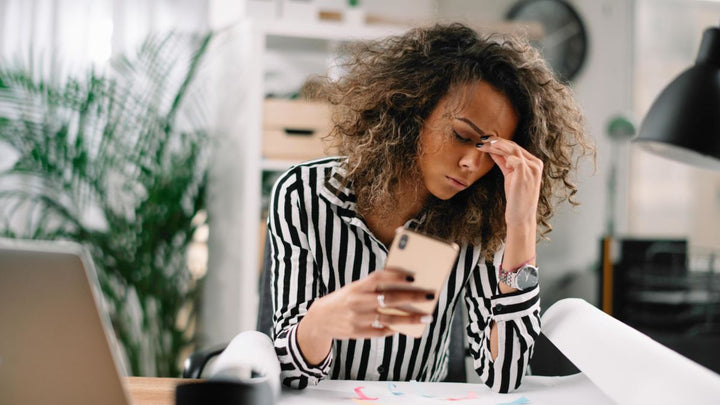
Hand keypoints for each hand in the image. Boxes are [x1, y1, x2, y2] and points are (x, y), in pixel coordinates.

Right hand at [302, 267, 434, 340]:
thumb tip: (401, 287)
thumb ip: (373, 288)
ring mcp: (357, 319)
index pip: (378, 278)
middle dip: (412, 297)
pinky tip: (404, 328)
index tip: (413, 276)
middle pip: (389, 299)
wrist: (319, 319)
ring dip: (410, 318)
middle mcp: (357, 302)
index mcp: (356, 287)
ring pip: (389, 318)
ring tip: (427, 317)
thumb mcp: (353, 289)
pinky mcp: (357, 333)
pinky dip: (393, 329)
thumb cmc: (343, 300)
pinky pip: (380, 331)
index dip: (396, 276)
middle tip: (429, 296)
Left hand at [479, 137, 542, 227]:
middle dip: (496, 142)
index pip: (516, 148)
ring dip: (495, 145)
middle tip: (482, 140)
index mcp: (534, 163)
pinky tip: (493, 156)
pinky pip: (513, 158)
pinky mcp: (524, 173)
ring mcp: (531, 168)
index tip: (486, 141)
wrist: (520, 216)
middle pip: (514, 146)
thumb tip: (493, 150)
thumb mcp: (510, 176)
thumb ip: (504, 162)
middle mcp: (535, 164)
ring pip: (512, 149)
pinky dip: (502, 155)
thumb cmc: (516, 198)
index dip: (500, 143)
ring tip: (483, 144)